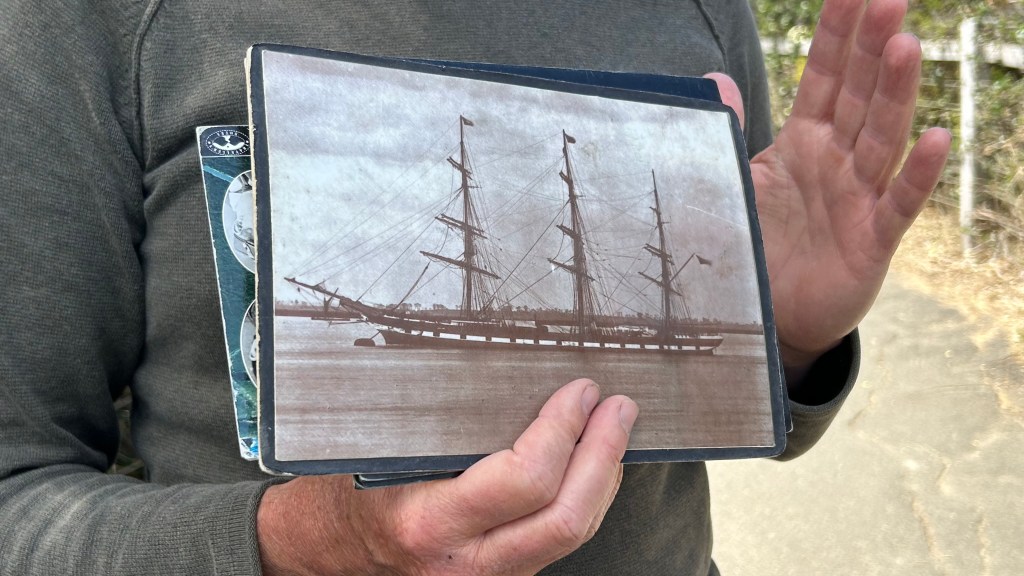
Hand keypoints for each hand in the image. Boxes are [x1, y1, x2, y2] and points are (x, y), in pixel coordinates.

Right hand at [257, 379, 637, 574]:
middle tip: (620, 408)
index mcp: (427, 522)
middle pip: (565, 518)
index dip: (563, 431)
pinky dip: (583, 501)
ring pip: (571, 536)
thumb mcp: (377, 452)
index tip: (580, 392)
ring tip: (614, 431)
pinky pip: (557, 544)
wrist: (323, 554)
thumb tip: (507, 370)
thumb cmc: (343, 492)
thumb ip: (436, 427)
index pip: (523, 481)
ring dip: (602, 478)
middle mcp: (464, 563)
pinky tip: (589, 468)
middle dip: (603, 455)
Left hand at [713, 0, 950, 384]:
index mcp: (804, 140)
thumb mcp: (736, 180)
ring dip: (895, 93)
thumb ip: (728, 131)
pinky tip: (935, 138)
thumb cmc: (758, 240)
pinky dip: (917, 174)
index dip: (835, 35)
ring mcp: (859, 197)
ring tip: (904, 46)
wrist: (770, 309)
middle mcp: (837, 160)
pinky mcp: (872, 240)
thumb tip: (714, 80)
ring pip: (882, 137)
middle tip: (889, 0)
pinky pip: (898, 203)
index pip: (823, 77)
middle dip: (872, 48)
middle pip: (860, 95)